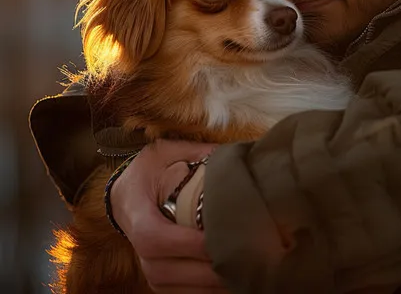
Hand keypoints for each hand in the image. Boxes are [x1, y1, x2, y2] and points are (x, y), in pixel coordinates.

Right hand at [110, 139, 227, 292]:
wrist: (126, 193)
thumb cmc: (151, 169)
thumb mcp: (169, 151)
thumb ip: (198, 154)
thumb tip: (236, 154)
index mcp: (136, 210)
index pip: (153, 237)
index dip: (183, 243)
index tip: (214, 241)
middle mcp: (135, 244)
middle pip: (164, 270)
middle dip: (204, 270)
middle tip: (242, 261)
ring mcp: (146, 265)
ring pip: (173, 287)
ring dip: (207, 286)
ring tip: (242, 275)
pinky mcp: (157, 277)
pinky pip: (179, 293)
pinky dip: (204, 292)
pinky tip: (231, 283)